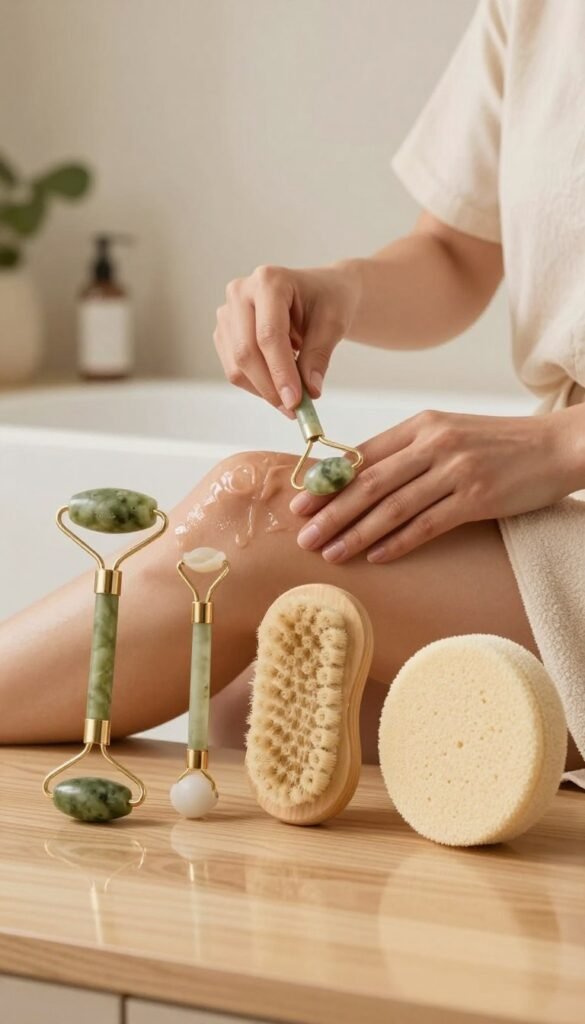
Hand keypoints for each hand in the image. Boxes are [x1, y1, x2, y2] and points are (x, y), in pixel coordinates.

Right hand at [214, 262, 359, 412]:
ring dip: (263, 390)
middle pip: (246, 351)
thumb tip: (310, 391)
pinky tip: (279, 385)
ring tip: (292, 397)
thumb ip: (319, 356)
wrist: (320, 293)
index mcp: (269, 281)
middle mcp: (240, 292)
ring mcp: (227, 312)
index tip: (296, 401)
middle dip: (270, 387)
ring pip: (236, 365)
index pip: (269, 334)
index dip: (280, 372)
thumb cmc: (328, 300)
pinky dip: (257, 386)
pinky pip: (234, 369)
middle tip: (294, 409)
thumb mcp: (334, 324)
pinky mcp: (224, 332)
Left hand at [290, 409, 572, 562]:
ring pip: (393, 506)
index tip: (301, 504)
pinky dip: (398, 542)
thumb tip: (359, 478)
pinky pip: (427, 525)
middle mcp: (434, 443)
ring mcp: (455, 470)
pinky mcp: (476, 498)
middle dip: (331, 512)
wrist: (555, 446)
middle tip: (304, 535)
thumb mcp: (448, 434)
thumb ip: (408, 451)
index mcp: (421, 424)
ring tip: (331, 552)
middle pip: (370, 482)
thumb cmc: (497, 444)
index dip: (328, 483)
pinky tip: (376, 557)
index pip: (363, 455)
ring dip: (356, 533)